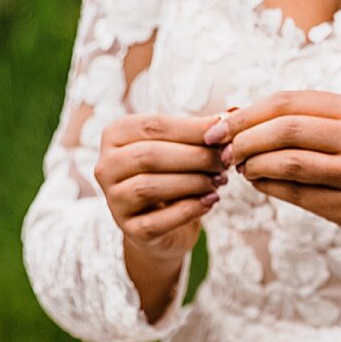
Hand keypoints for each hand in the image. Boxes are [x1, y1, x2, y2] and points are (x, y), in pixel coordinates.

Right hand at [94, 114, 227, 319]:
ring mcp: (114, 200)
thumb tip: (234, 112)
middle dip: (194, 156)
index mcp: (115, 136)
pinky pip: (159, 220)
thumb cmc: (173, 175)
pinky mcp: (129, 230)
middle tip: (226, 159)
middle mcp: (106, 167)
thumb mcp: (183, 148)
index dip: (191, 128)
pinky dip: (190, 209)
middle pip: (150, 155)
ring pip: (149, 186)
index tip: (224, 131)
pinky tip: (211, 201)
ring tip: (220, 180)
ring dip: (192, 182)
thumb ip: (203, 131)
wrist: (162, 225)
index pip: (152, 125)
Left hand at [205, 92, 340, 263]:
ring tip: (241, 168)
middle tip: (221, 150)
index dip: (247, 112)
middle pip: (285, 128)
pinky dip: (269, 188)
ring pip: (288, 162)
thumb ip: (314, 123)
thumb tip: (241, 115)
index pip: (290, 101)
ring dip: (253, 165)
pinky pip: (298, 195)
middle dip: (243, 138)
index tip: (220, 124)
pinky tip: (260, 185)